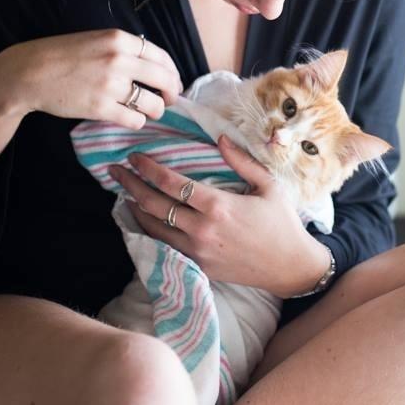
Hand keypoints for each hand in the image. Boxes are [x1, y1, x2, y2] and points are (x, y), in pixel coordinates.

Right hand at [0, 28, 182, 130]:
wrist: (31, 72)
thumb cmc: (64, 55)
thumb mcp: (97, 40)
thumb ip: (125, 49)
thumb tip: (154, 66)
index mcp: (120, 39)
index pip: (162, 57)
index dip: (173, 73)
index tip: (173, 82)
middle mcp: (119, 60)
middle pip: (164, 80)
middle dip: (172, 93)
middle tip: (170, 99)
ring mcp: (111, 85)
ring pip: (153, 104)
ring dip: (156, 110)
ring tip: (149, 111)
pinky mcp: (101, 108)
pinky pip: (135, 119)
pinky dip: (138, 121)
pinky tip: (131, 118)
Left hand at [110, 133, 331, 297]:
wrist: (290, 266)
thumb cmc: (281, 222)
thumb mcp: (268, 185)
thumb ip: (242, 160)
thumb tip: (219, 138)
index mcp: (218, 205)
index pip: (171, 183)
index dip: (148, 168)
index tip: (134, 156)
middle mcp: (201, 229)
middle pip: (154, 204)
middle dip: (130, 184)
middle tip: (115, 169)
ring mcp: (197, 251)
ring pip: (153, 228)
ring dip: (135, 208)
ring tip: (123, 191)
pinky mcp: (198, 267)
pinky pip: (164, 246)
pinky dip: (148, 231)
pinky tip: (141, 218)